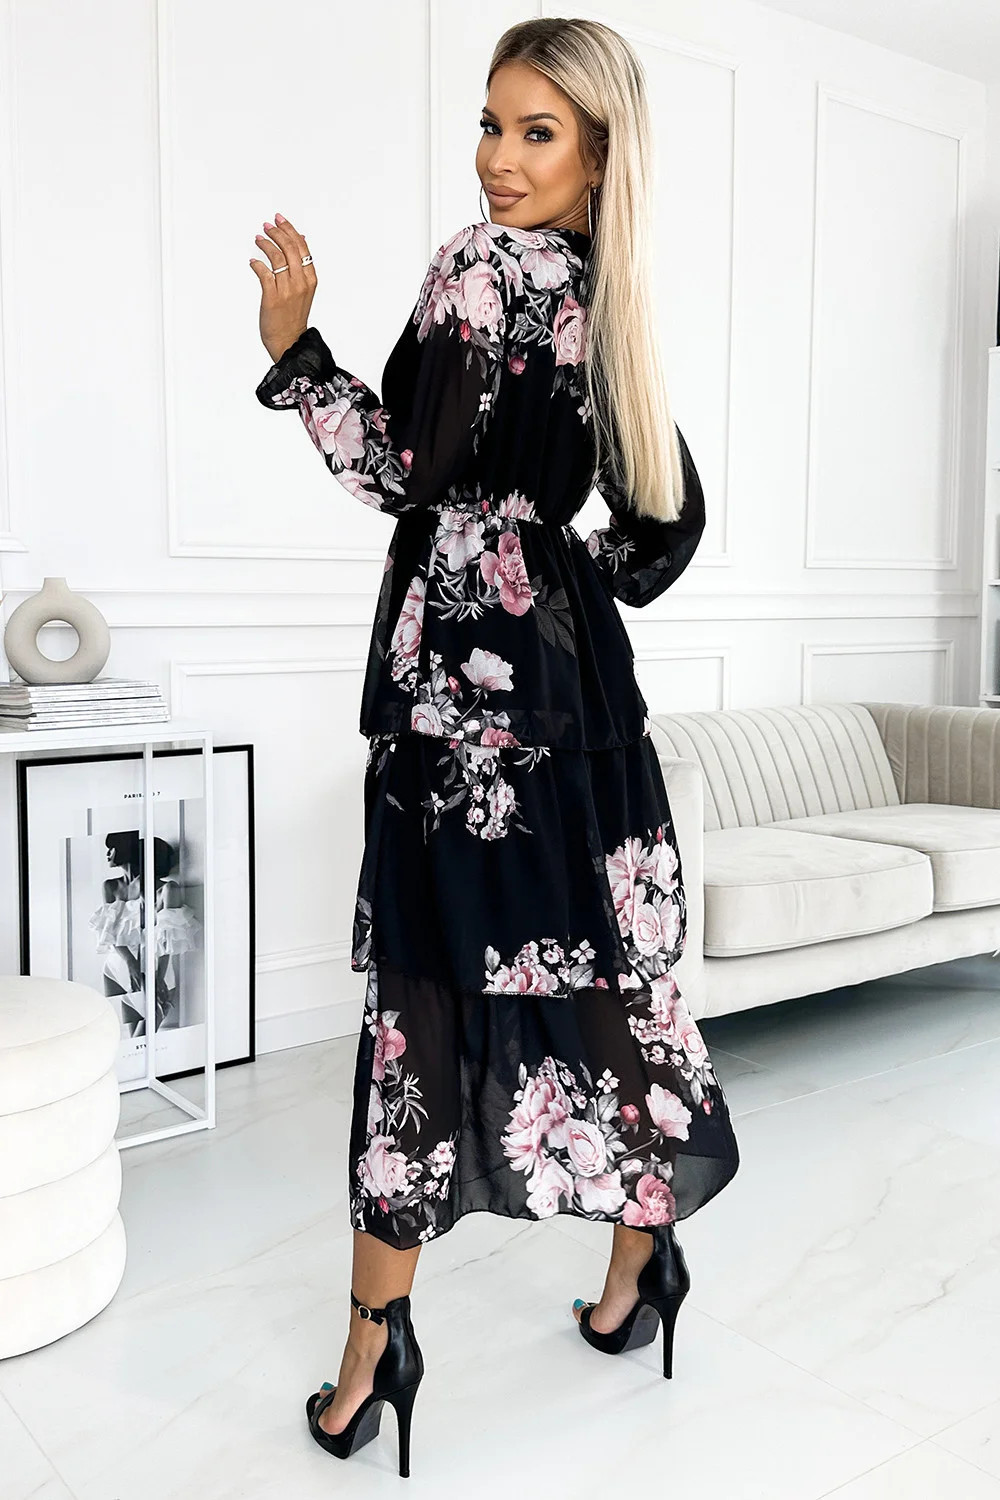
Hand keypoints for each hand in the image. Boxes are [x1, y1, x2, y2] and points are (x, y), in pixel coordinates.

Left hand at [249, 213, 317, 362]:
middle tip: (267, 225)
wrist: (289, 340)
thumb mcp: (304, 288)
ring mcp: (286, 290)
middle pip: (289, 248)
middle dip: (277, 232)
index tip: (279, 219)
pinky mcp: (272, 298)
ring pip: (277, 257)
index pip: (301, 247)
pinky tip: (253, 262)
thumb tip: (301, 239)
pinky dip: (257, 264)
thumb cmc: (294, 316)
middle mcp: (300, 283)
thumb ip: (302, 265)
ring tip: (258, 238)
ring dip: (266, 244)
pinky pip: (264, 273)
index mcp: (310, 279)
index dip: (290, 230)